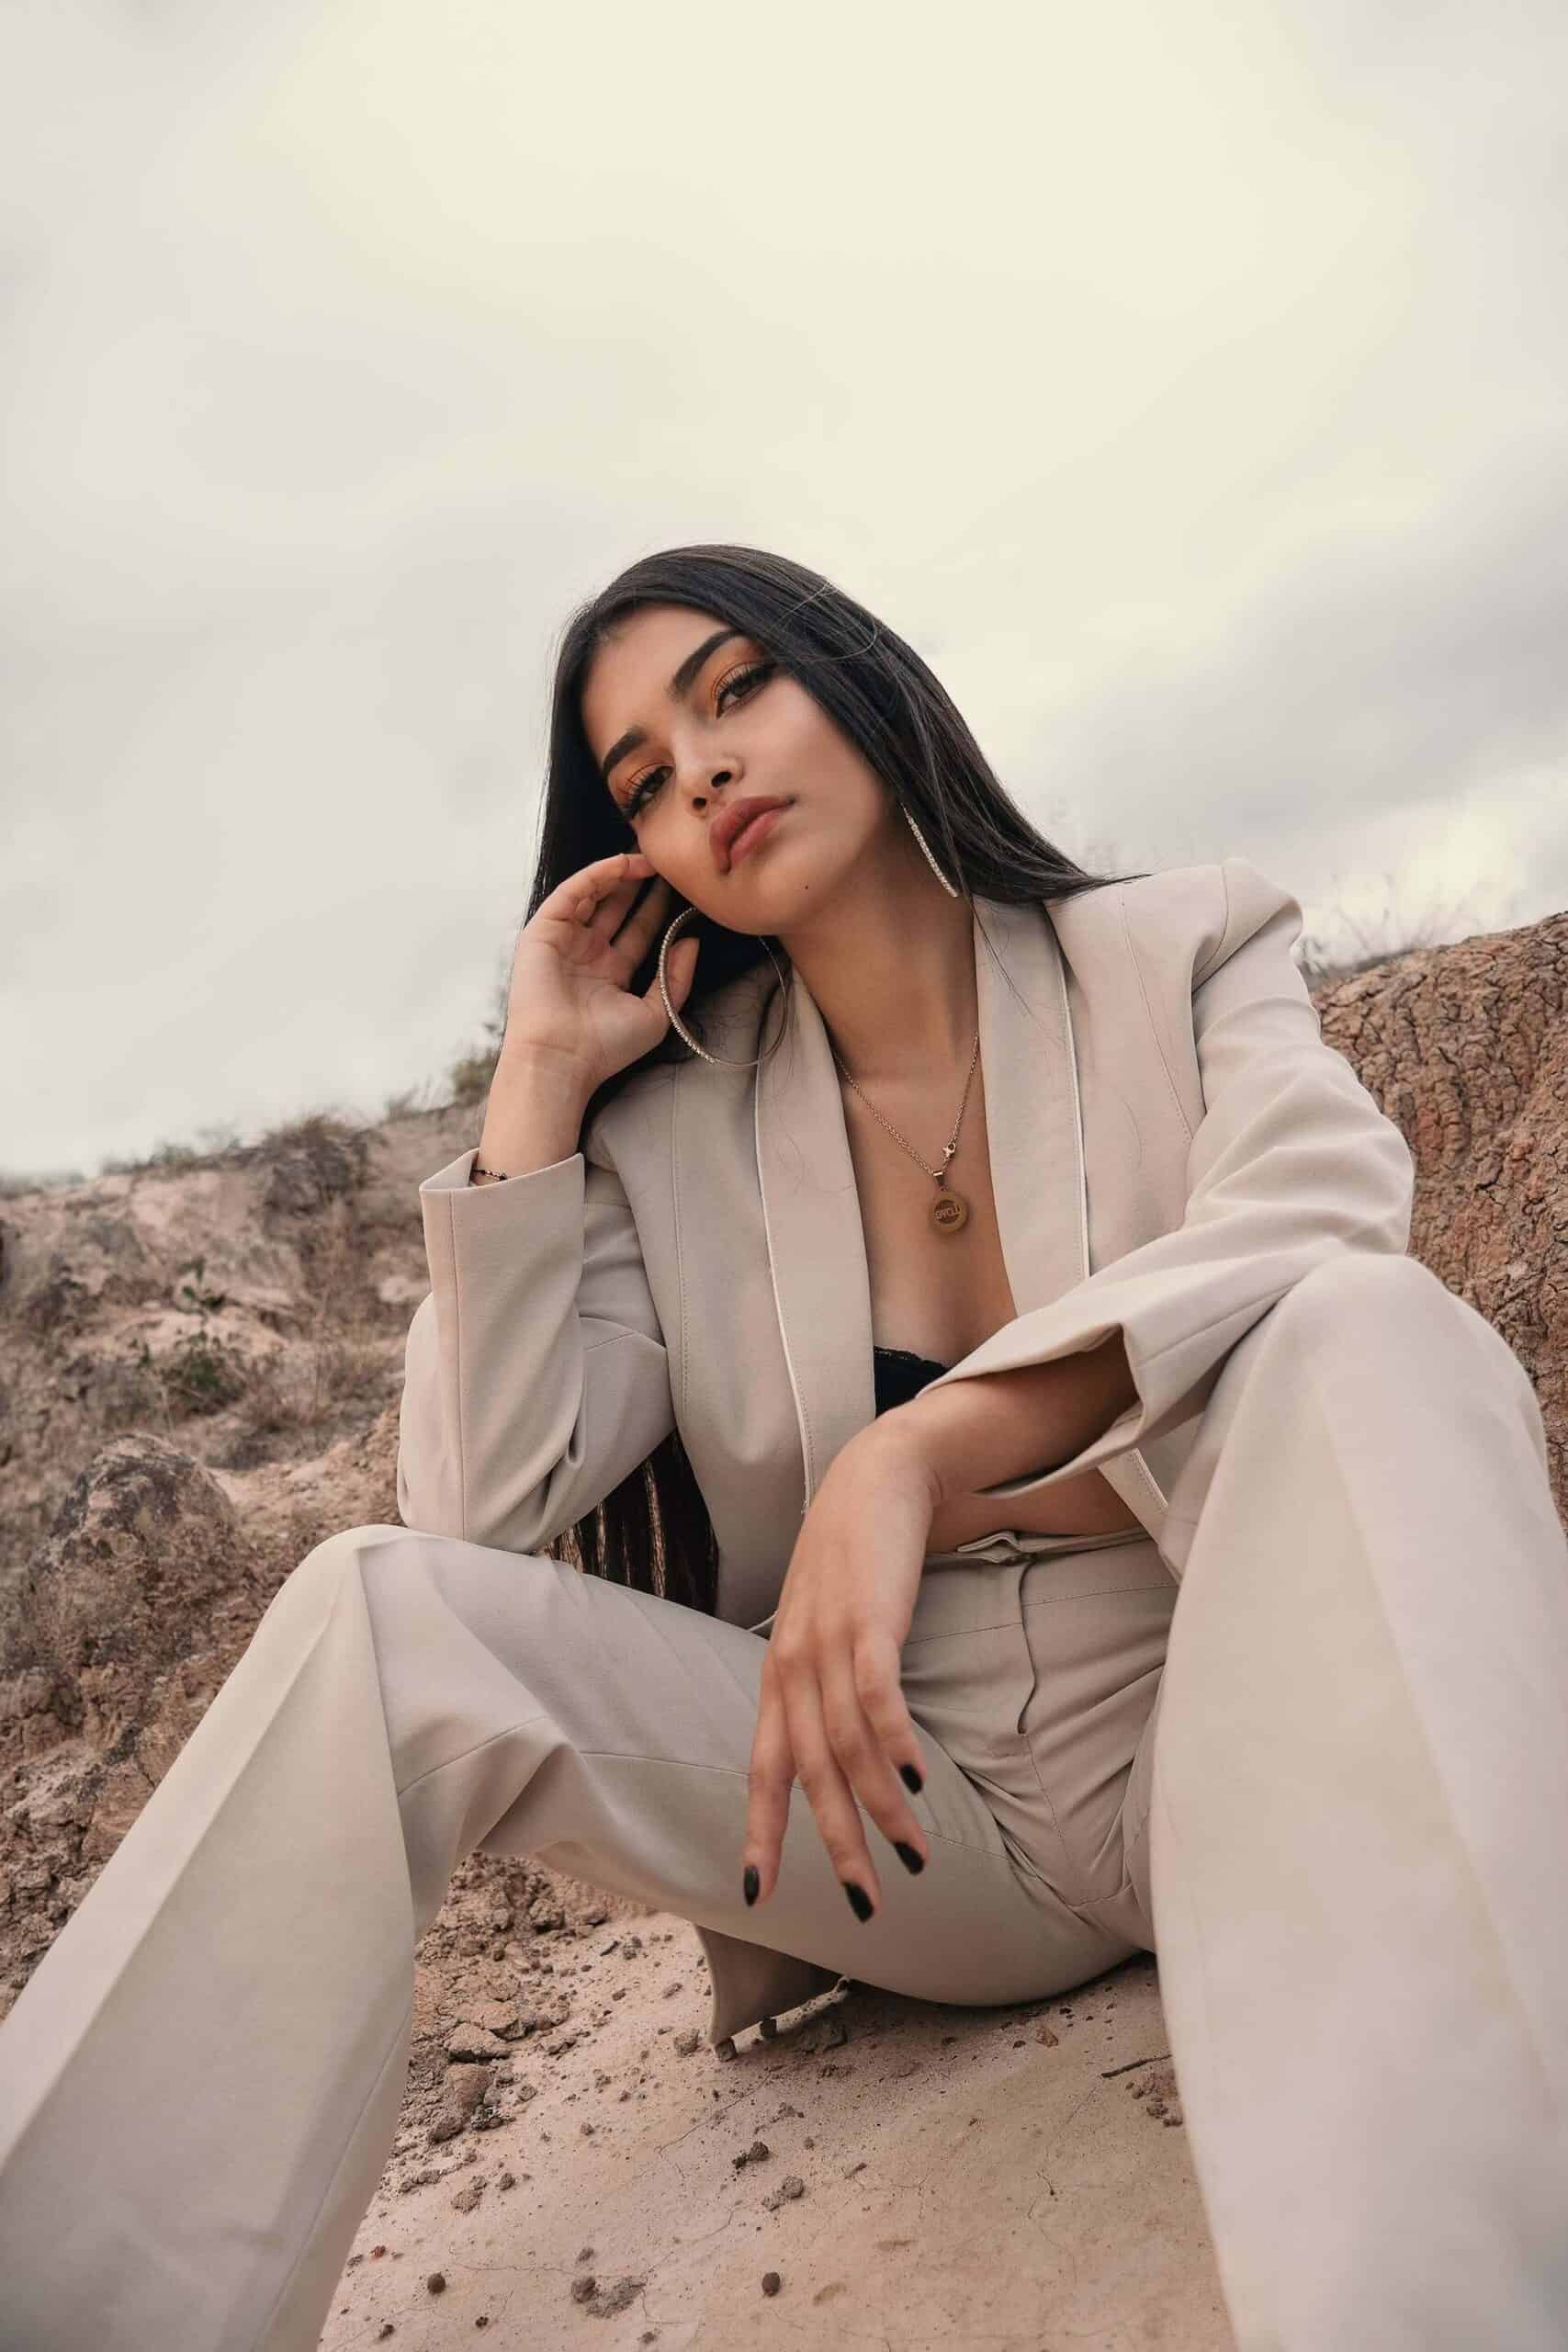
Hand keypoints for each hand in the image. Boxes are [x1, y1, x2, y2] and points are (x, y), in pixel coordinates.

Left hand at [741, 1425, 940, 1920]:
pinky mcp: (869, 1618)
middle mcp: (793, 1666)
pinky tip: (919, 1779)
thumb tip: (841, 1753)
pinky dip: (894, 1742)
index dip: (759, 1833)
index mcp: (779, 1676)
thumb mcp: (823, 1628)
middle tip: (864, 1904)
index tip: (754, 1897)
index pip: (762, 1769)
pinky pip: (877, 1694)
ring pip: (846, 1747)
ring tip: (915, 1854)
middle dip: (835, 1845)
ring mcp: (828, 1642)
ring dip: (882, 1807)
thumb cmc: (853, 1560)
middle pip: (808, 1775)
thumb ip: (824, 1686)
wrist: (877, 1475)